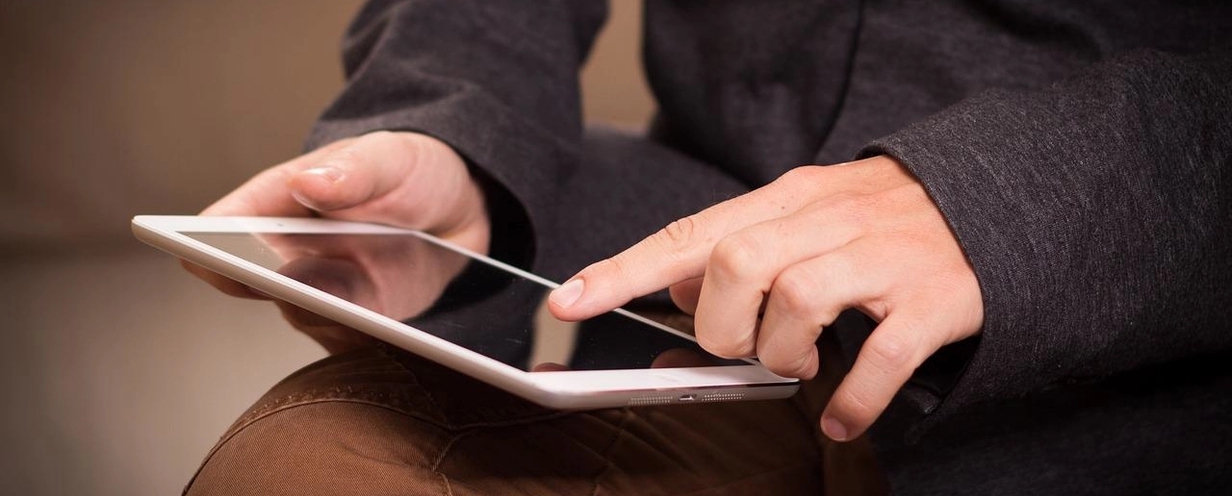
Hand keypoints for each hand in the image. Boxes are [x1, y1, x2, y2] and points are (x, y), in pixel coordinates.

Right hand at [183, 131, 490, 351]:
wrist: (461, 209)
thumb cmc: (409, 171)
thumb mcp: (389, 157)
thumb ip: (354, 171)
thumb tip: (307, 183)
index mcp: (279, 202)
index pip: (224, 225)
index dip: (204, 243)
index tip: (202, 255)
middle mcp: (290, 253)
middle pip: (255, 280)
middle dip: (266, 287)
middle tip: (285, 286)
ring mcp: (323, 293)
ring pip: (303, 315)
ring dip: (319, 316)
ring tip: (342, 312)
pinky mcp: (360, 324)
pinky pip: (350, 342)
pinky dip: (362, 340)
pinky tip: (385, 335)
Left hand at [548, 156, 982, 441]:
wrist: (995, 198)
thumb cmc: (883, 218)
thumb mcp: (805, 215)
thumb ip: (739, 244)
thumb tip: (675, 285)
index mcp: (790, 199)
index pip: (691, 233)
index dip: (624, 271)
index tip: (569, 301)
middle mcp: (830, 220)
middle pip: (738, 264)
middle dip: (724, 324)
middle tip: (746, 346)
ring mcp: (883, 257)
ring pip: (798, 299)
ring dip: (782, 352)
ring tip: (798, 364)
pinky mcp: (932, 299)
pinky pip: (881, 356)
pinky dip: (852, 397)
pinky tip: (842, 415)